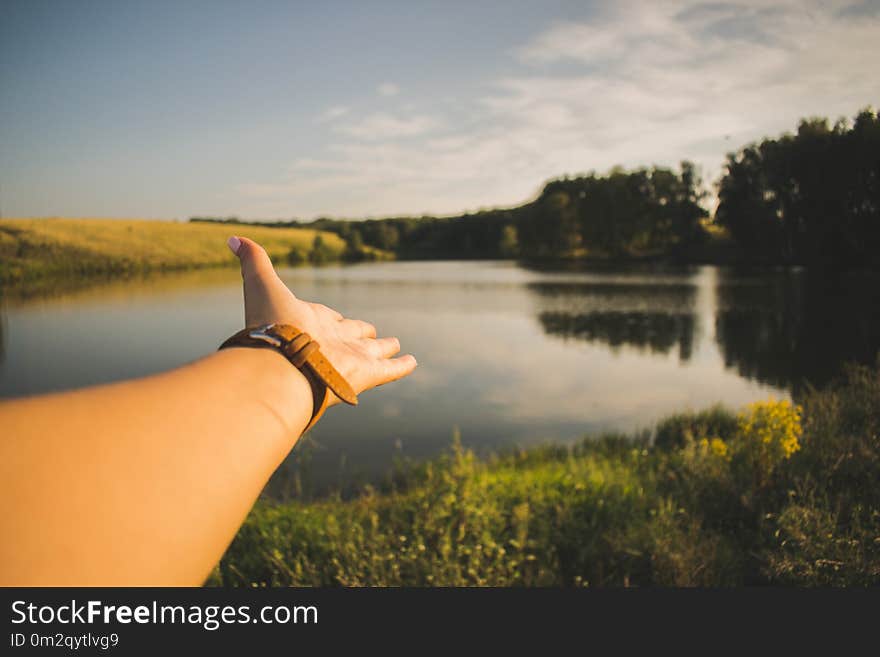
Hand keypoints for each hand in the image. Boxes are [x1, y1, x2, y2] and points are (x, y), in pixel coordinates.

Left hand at [227, 235, 416, 405]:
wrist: (279, 367)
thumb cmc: (270, 326)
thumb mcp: (262, 285)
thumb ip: (254, 261)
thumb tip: (233, 238)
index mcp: (311, 324)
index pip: (329, 319)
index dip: (334, 319)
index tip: (338, 318)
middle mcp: (332, 342)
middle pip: (352, 337)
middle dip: (361, 334)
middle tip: (372, 333)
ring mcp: (351, 358)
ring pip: (373, 352)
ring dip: (385, 348)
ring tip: (396, 345)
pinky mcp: (367, 373)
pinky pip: (390, 369)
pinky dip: (402, 366)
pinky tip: (412, 362)